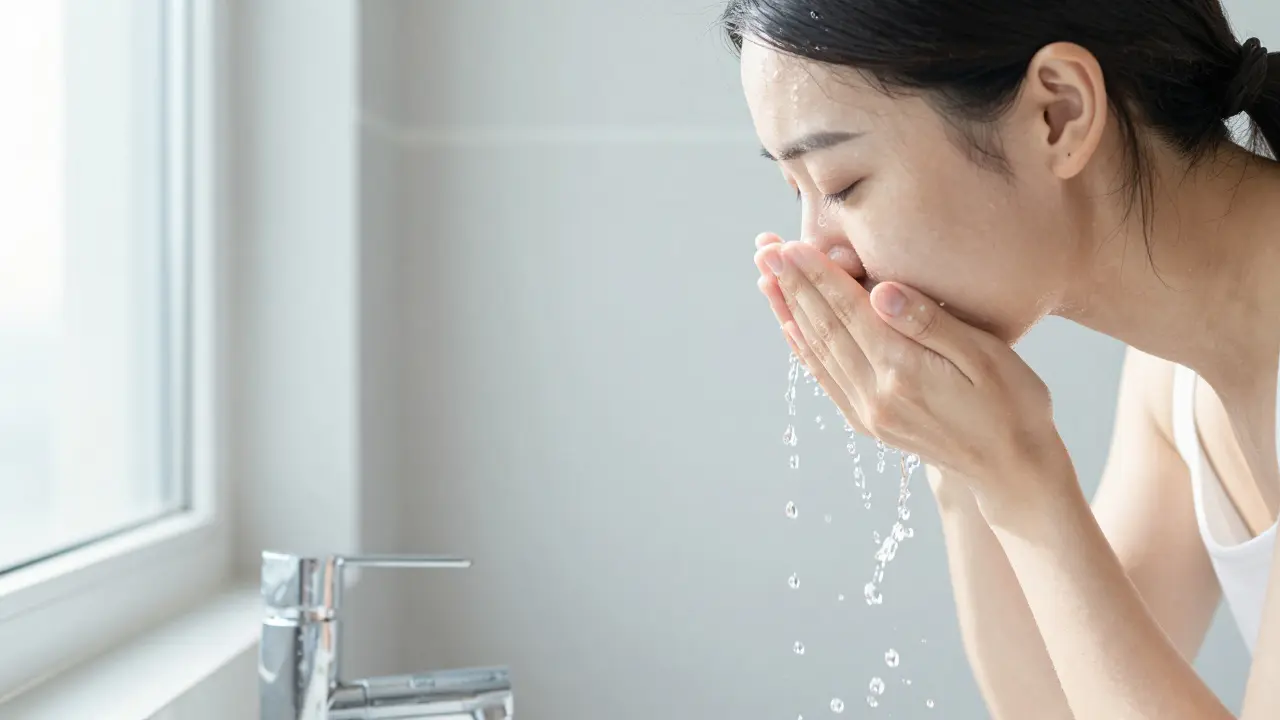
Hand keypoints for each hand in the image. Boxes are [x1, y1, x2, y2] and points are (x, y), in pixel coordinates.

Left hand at [753, 233, 1074, 520]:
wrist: (1013, 471)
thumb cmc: (1013, 404)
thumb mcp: (986, 356)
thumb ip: (930, 322)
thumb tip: (881, 290)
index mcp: (904, 370)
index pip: (848, 311)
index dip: (817, 274)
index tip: (789, 244)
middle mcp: (876, 394)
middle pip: (824, 328)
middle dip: (792, 285)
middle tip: (765, 249)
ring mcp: (868, 412)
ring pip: (817, 351)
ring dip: (789, 311)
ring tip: (766, 278)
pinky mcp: (868, 422)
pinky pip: (825, 378)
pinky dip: (804, 348)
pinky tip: (790, 326)